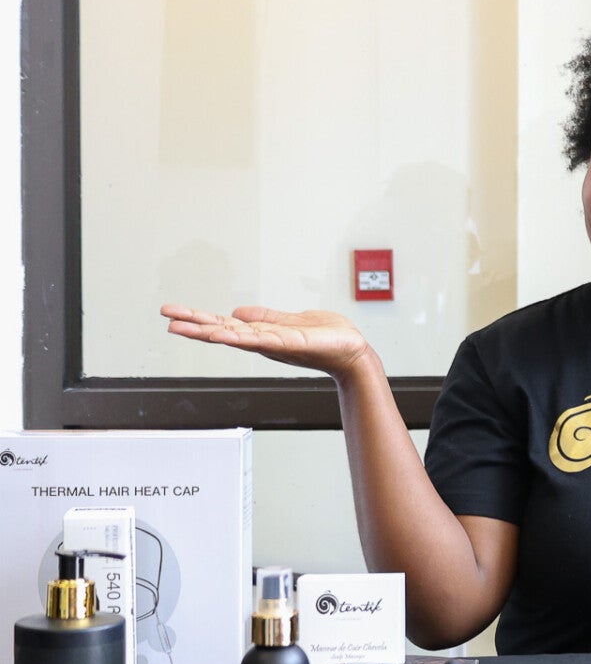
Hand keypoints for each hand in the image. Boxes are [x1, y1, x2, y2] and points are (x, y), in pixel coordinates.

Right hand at [160, 304, 373, 379]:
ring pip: (234, 337)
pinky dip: (242, 336)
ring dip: (208, 331)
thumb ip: (266, 317)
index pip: (223, 324)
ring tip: (182, 326)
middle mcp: (262, 340)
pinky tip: (223, 332)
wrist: (352, 351)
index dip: (198, 319)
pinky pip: (261, 340)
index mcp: (261, 332)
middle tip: (165, 317)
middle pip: (220, 330)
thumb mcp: (291, 320)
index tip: (173, 312)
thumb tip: (239, 311)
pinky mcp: (290, 344)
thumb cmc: (328, 337)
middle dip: (193, 324)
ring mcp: (274, 344)